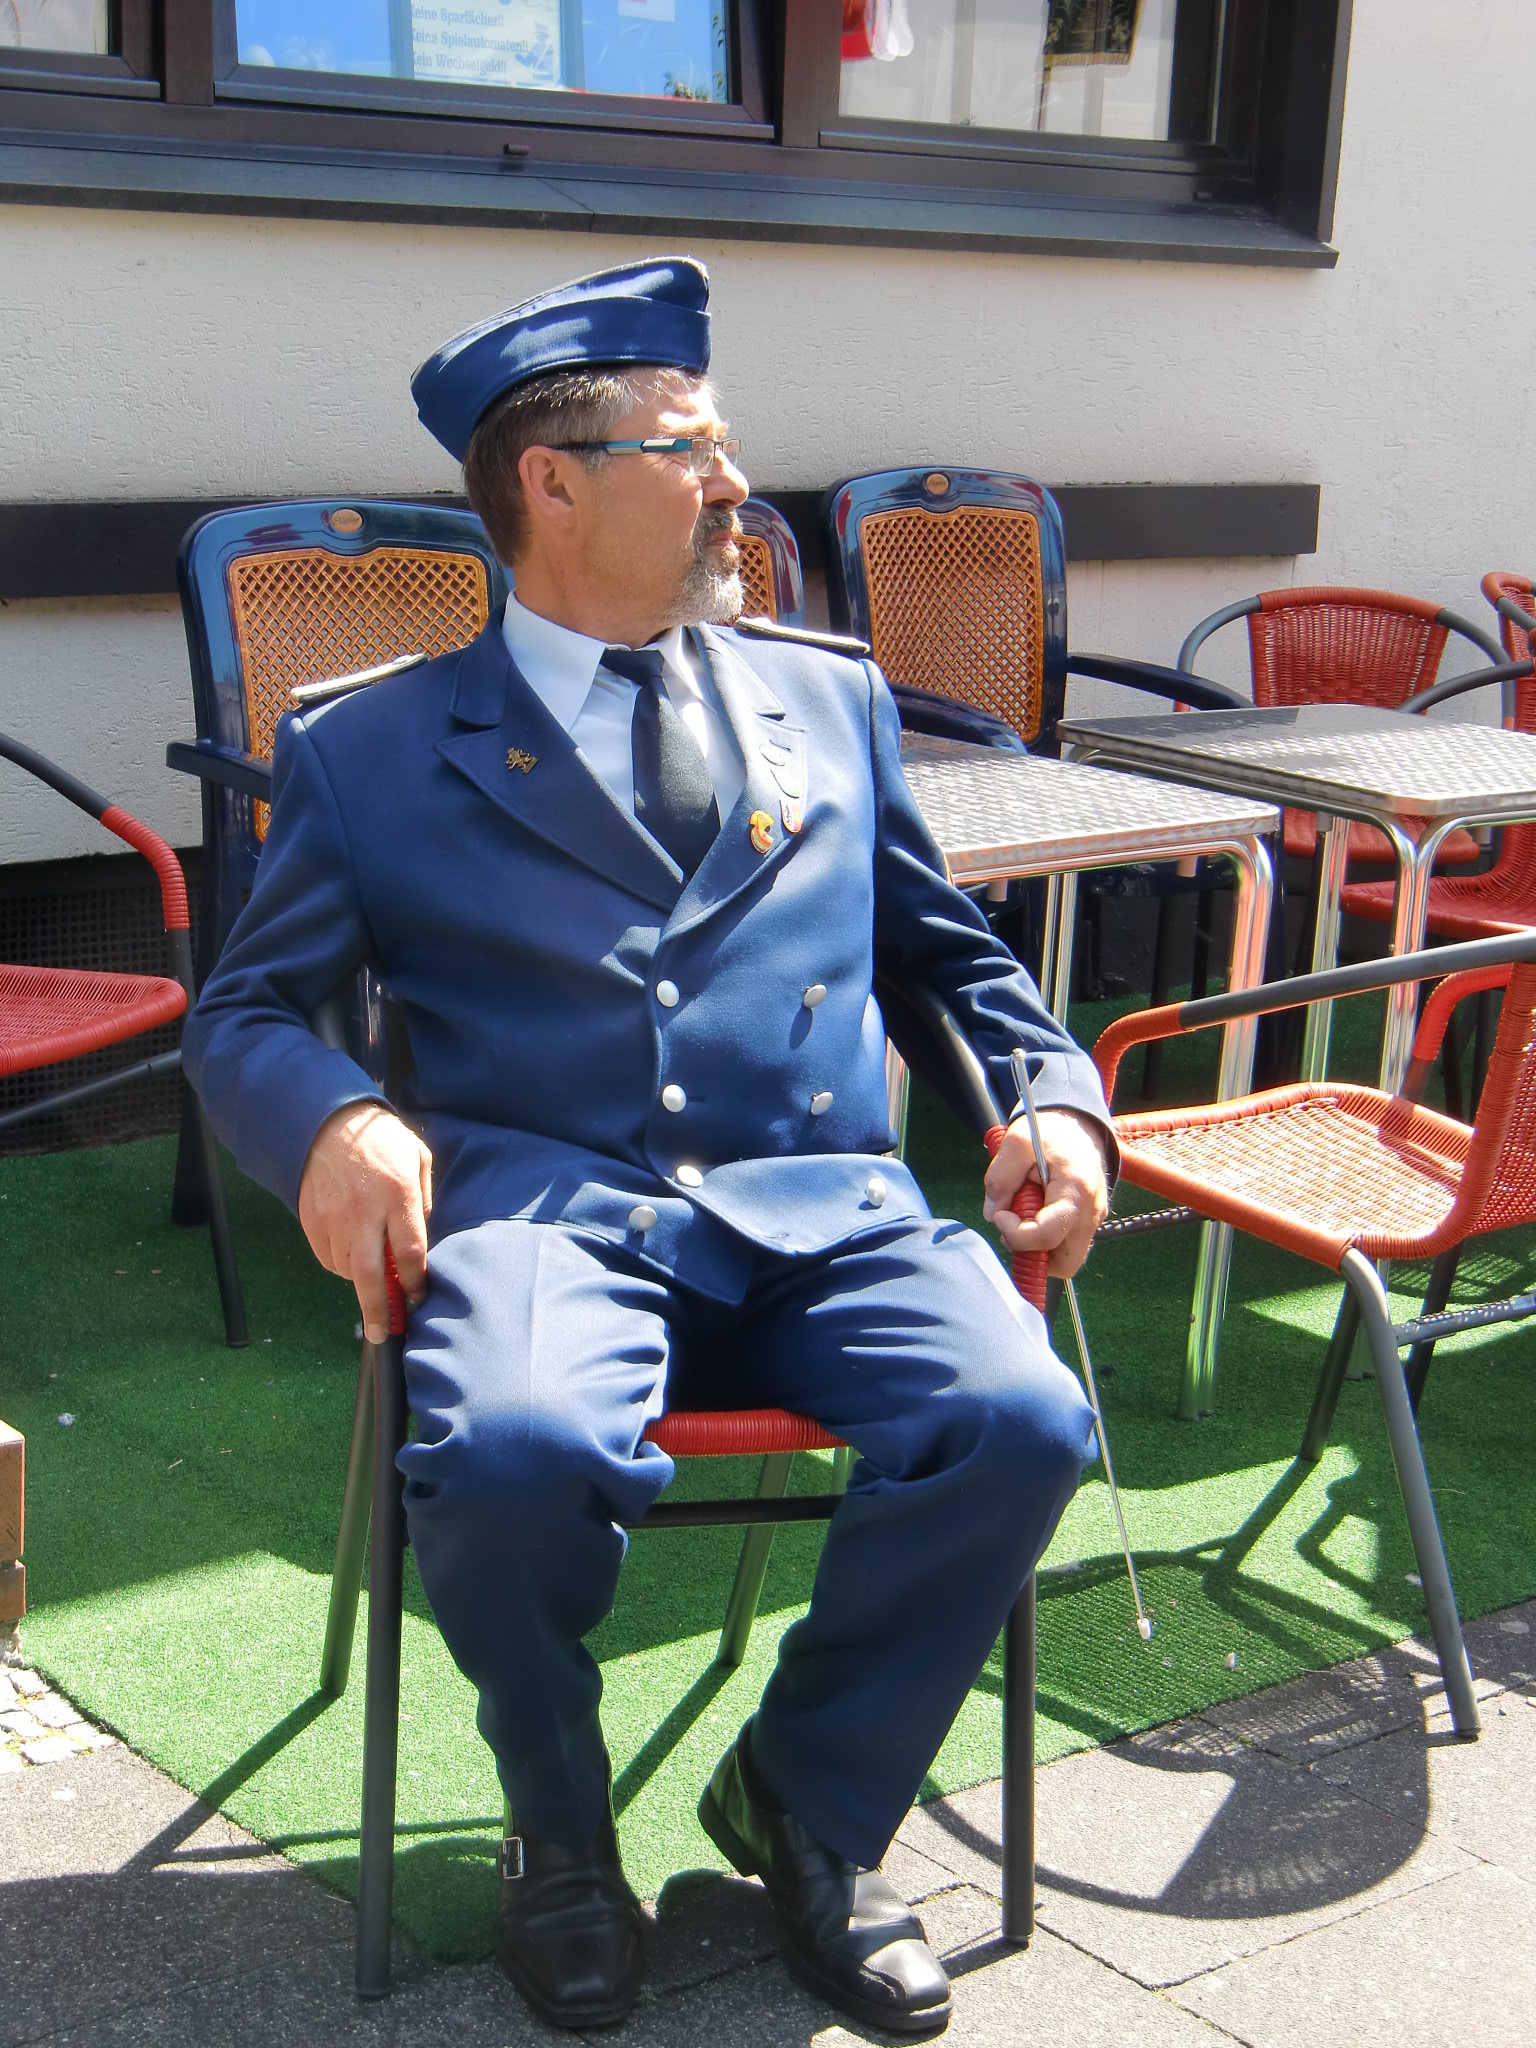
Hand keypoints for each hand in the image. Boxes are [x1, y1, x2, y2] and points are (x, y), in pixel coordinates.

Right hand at [297, 1102, 433, 1342]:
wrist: (326, 1122)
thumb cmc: (380, 1140)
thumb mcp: (416, 1157)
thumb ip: (423, 1198)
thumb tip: (422, 1238)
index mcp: (396, 1194)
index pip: (409, 1252)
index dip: (415, 1282)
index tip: (417, 1295)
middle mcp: (363, 1211)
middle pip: (370, 1275)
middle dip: (379, 1310)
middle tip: (385, 1333)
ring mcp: (333, 1218)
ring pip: (348, 1270)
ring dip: (363, 1282)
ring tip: (374, 1273)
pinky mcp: (311, 1220)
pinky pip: (327, 1259)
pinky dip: (341, 1266)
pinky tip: (352, 1252)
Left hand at [982, 1108, 1108, 1278]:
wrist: (1076, 1126)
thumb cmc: (1049, 1133)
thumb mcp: (1017, 1141)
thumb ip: (1000, 1177)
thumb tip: (992, 1214)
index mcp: (1076, 1190)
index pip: (1047, 1235)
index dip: (1016, 1234)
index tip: (1000, 1214)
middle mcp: (1092, 1213)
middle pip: (1065, 1263)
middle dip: (1031, 1252)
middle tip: (1014, 1223)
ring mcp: (1094, 1221)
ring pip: (1066, 1260)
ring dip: (1038, 1248)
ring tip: (1024, 1215)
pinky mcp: (1088, 1225)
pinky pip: (1066, 1248)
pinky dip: (1045, 1241)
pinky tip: (1035, 1213)